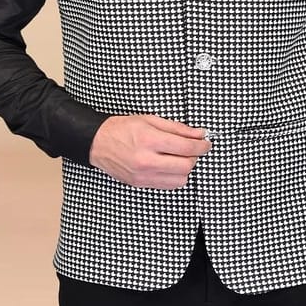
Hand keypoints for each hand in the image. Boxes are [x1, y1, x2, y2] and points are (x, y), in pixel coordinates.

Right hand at [88, 114, 211, 188]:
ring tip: (180, 157)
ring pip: (180, 180)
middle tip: (195, 148)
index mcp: (150, 140)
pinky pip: (167, 186)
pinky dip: (174, 177)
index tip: (207, 142)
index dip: (202, 146)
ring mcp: (143, 176)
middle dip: (195, 157)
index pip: (186, 148)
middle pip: (186, 166)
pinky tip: (170, 165)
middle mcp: (147, 161)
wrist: (98, 142)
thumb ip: (177, 128)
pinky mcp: (140, 184)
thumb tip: (198, 134)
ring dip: (185, 168)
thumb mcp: (150, 119)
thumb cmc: (122, 128)